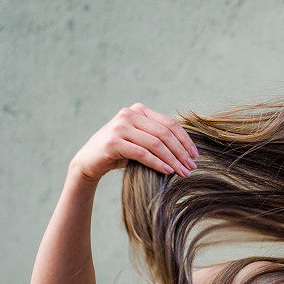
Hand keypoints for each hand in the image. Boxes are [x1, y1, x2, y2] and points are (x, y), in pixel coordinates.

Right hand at [69, 103, 198, 181]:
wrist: (89, 161)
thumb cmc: (120, 153)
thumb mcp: (140, 140)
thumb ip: (158, 138)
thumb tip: (189, 150)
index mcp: (139, 110)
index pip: (170, 124)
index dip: (185, 140)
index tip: (195, 155)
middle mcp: (129, 114)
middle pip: (165, 133)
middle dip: (181, 152)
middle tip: (191, 167)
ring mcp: (120, 127)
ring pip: (156, 144)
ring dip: (173, 160)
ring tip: (183, 172)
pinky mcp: (113, 142)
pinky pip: (143, 153)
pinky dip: (158, 163)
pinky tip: (168, 172)